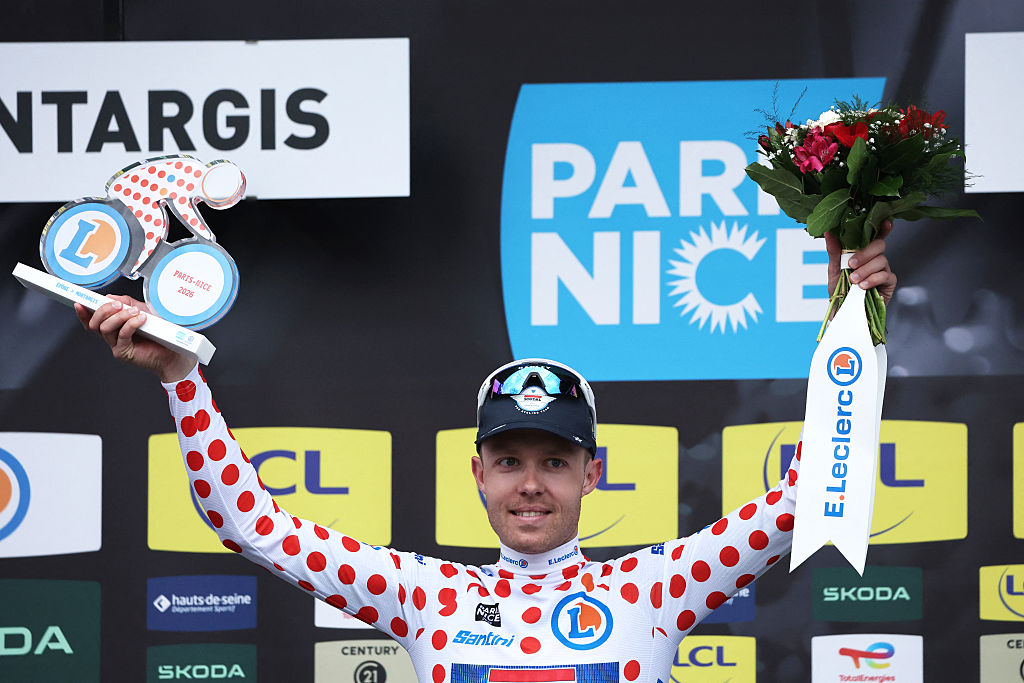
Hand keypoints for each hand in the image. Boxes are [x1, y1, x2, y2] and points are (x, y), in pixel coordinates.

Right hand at [74, 295, 194, 382]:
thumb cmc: (158, 332)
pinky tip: (140, 319)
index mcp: (113, 328)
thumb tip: (111, 297)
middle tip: (118, 305)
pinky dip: (130, 324)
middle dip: (103, 311)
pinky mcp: (124, 353)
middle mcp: (111, 337)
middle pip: (95, 324)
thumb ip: (127, 303)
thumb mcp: (142, 310)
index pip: (92, 320)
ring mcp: (116, 346)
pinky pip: (122, 335)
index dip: (83, 312)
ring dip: (119, 317)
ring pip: (106, 328)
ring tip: (134, 312)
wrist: (172, 351)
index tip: (80, 302)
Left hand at [825, 219, 896, 304]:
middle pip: (879, 245)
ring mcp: (884, 270)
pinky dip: (872, 279)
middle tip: (851, 264)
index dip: (883, 228)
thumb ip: (834, 251)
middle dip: (864, 253)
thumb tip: (829, 232)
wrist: (843, 312)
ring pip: (881, 261)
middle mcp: (875, 259)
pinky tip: (863, 286)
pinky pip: (885, 275)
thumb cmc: (840, 291)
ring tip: (853, 280)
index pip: (875, 236)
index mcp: (864, 252)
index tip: (886, 222)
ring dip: (865, 269)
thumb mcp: (834, 270)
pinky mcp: (889, 283)